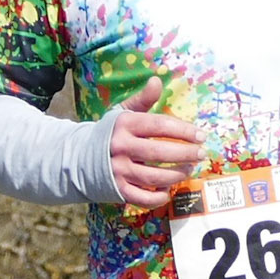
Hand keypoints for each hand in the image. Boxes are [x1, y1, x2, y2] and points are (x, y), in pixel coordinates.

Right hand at [108, 76, 204, 208]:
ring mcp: (119, 170)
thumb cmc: (109, 133)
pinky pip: (143, 198)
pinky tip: (168, 190)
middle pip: (160, 153)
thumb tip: (158, 80)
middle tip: (201, 154)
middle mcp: (121, 147)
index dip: (184, 131)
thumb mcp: (122, 113)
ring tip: (189, 169)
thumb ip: (142, 99)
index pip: (160, 126)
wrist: (78, 157)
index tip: (201, 135)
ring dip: (177, 175)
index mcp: (125, 125)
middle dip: (186, 154)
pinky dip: (158, 197)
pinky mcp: (118, 190)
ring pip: (155, 177)